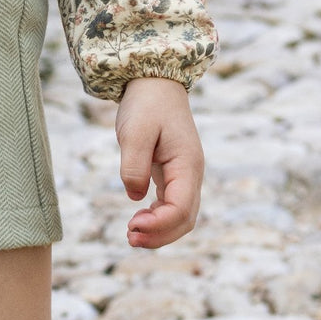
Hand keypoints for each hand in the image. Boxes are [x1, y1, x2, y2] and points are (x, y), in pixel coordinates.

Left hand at [114, 77, 203, 248]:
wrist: (154, 81)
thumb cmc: (146, 103)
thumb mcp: (134, 131)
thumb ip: (134, 165)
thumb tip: (135, 196)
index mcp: (188, 164)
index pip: (182, 208)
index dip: (160, 224)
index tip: (132, 225)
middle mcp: (191, 173)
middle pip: (185, 218)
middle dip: (160, 235)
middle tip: (129, 238)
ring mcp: (184, 174)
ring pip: (181, 215)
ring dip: (159, 230)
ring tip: (131, 235)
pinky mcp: (173, 173)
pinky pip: (172, 204)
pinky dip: (158, 218)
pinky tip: (139, 220)